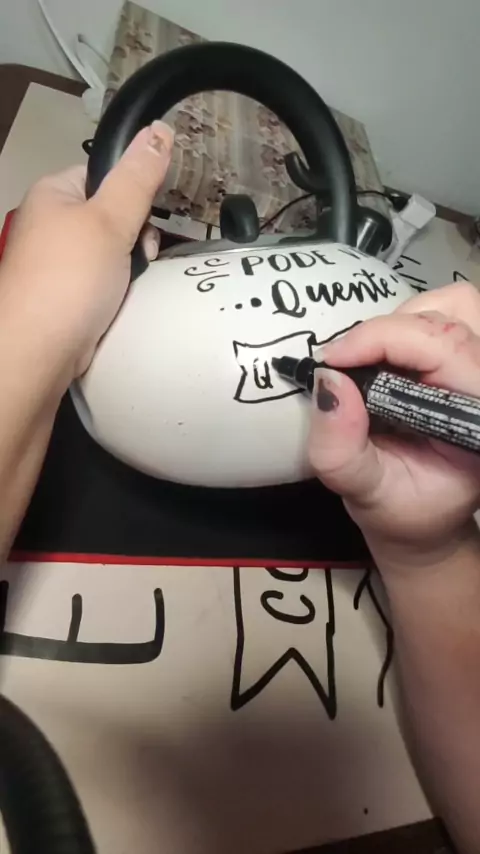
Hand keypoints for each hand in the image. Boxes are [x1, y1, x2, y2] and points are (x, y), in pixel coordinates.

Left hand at [0, 120, 172, 379]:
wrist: (37, 353)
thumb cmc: (70, 279)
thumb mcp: (109, 220)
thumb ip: (138, 178)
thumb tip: (160, 128)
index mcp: (54, 193)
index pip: (105, 174)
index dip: (134, 192)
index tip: (148, 218)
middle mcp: (52, 225)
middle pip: (113, 215)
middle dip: (137, 236)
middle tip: (141, 256)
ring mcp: (58, 265)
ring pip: (113, 253)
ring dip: (132, 268)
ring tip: (131, 285)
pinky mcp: (67, 299)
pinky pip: (105, 284)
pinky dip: (119, 292)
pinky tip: (122, 304)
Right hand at [309, 282, 479, 574]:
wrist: (423, 517)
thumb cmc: (401, 509)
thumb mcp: (363, 492)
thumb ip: (341, 448)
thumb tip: (327, 381)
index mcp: (478, 421)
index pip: (446, 348)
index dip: (384, 338)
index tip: (331, 360)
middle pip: (453, 316)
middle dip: (390, 331)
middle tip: (347, 365)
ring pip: (454, 306)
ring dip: (402, 324)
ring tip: (370, 362)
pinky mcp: (469, 357)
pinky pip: (446, 314)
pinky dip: (408, 325)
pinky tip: (386, 360)